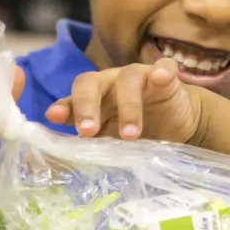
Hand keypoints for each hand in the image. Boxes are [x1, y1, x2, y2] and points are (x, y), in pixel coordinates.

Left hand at [45, 59, 205, 144]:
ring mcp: (139, 76)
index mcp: (94, 99)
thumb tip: (60, 162)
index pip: (73, 98)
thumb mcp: (111, 141)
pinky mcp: (166, 76)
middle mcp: (111, 83)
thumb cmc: (137, 133)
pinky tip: (160, 78)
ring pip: (128, 80)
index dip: (64, 107)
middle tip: (87, 130)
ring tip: (130, 134)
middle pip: (91, 83)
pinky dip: (161, 72)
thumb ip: (91, 145)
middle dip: (86, 105)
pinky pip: (164, 68)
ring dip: (128, 106)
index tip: (54, 117)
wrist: (175, 126)